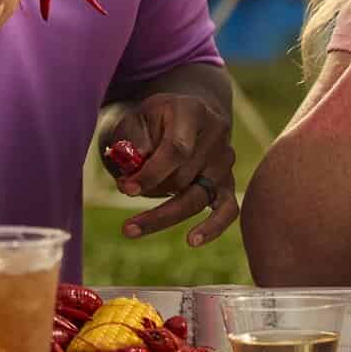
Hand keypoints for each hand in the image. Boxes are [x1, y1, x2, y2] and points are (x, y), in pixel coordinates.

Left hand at [104, 93, 238, 246]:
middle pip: (185, 176)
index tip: (125, 188)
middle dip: (151, 191)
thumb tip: (134, 171)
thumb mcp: (138, 117)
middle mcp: (216, 135)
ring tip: (132, 229)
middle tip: (121, 195)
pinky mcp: (229, 183)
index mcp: (192, 111)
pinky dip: (212, 227)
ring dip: (164, 216)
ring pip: (198, 197)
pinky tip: (192, 241)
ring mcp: (225, 161)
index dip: (151, 173)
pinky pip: (228, 210)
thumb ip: (134, 139)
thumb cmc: (156, 118)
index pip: (177, 149)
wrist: (188, 114)